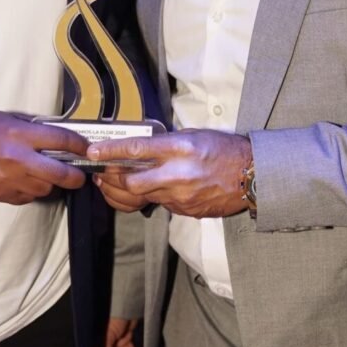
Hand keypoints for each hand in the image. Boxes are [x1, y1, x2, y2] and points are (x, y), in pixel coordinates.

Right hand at [0, 112, 88, 203]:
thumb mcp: (6, 119)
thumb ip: (32, 129)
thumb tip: (57, 139)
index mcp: (19, 135)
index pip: (61, 140)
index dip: (79, 145)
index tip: (86, 149)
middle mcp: (18, 159)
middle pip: (60, 173)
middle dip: (76, 176)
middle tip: (80, 175)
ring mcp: (9, 181)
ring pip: (45, 189)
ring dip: (51, 183)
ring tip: (46, 175)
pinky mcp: (1, 196)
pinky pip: (27, 197)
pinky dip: (31, 191)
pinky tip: (25, 181)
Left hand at [88, 130, 251, 218]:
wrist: (252, 176)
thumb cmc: (225, 150)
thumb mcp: (194, 136)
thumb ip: (167, 143)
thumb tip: (142, 148)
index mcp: (180, 149)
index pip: (136, 149)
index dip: (111, 151)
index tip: (94, 152)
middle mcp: (178, 174)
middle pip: (132, 182)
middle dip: (114, 178)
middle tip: (103, 172)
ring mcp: (182, 197)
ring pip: (143, 196)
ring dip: (129, 189)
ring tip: (120, 181)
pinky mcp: (186, 211)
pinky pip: (161, 204)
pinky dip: (154, 196)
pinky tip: (155, 188)